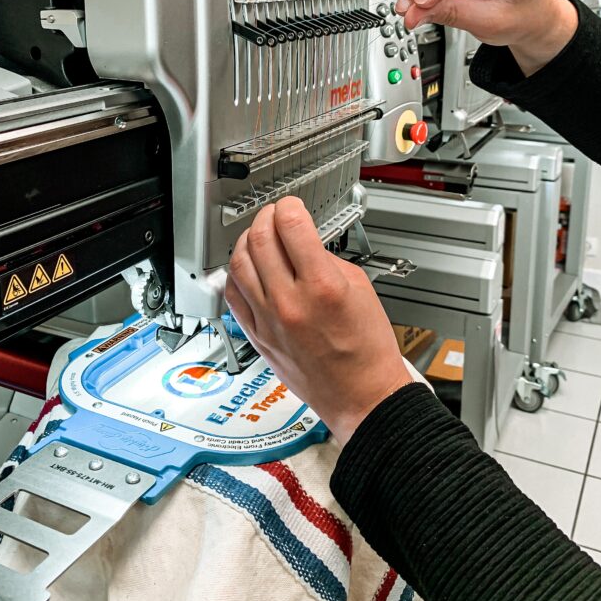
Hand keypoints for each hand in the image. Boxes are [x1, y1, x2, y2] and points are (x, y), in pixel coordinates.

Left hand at [225, 197, 418, 444]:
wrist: (362, 396)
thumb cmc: (367, 350)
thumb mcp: (360, 288)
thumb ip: (327, 259)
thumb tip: (303, 243)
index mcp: (322, 286)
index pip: (291, 226)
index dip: (289, 206)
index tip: (291, 205)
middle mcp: (290, 302)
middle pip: (260, 239)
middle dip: (266, 217)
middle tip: (274, 215)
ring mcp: (269, 321)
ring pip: (239, 263)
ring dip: (246, 241)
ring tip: (258, 237)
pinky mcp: (258, 337)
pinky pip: (233, 296)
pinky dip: (236, 274)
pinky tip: (246, 268)